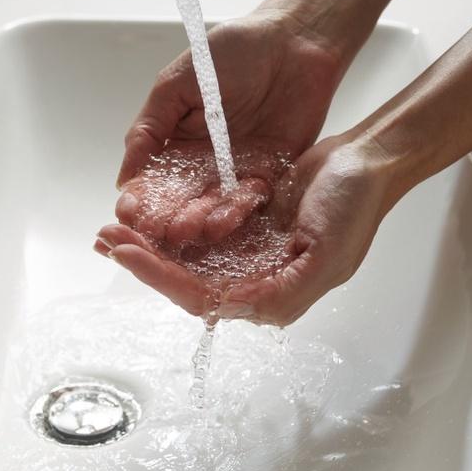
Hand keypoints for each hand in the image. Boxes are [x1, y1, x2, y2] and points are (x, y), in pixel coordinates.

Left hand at [97, 134, 399, 324]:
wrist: (365, 161)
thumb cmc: (354, 205)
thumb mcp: (327, 252)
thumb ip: (286, 289)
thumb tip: (233, 309)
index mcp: (272, 295)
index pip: (204, 297)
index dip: (161, 278)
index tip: (127, 253)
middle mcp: (253, 281)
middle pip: (186, 281)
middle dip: (144, 262)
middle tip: (106, 239)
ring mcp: (246, 255)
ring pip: (185, 260)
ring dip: (148, 246)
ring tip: (110, 231)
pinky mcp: (241, 229)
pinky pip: (196, 235)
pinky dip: (167, 228)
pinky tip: (140, 218)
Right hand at [115, 11, 342, 244]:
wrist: (295, 41)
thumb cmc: (234, 50)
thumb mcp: (179, 82)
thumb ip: (150, 127)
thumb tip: (124, 177)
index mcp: (176, 143)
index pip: (152, 180)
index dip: (140, 199)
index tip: (129, 213)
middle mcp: (203, 165)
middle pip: (181, 202)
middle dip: (168, 219)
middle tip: (158, 233)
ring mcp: (236, 173)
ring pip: (213, 207)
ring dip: (200, 221)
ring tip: (189, 231)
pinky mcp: (270, 176)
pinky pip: (251, 201)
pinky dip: (238, 211)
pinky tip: (224, 221)